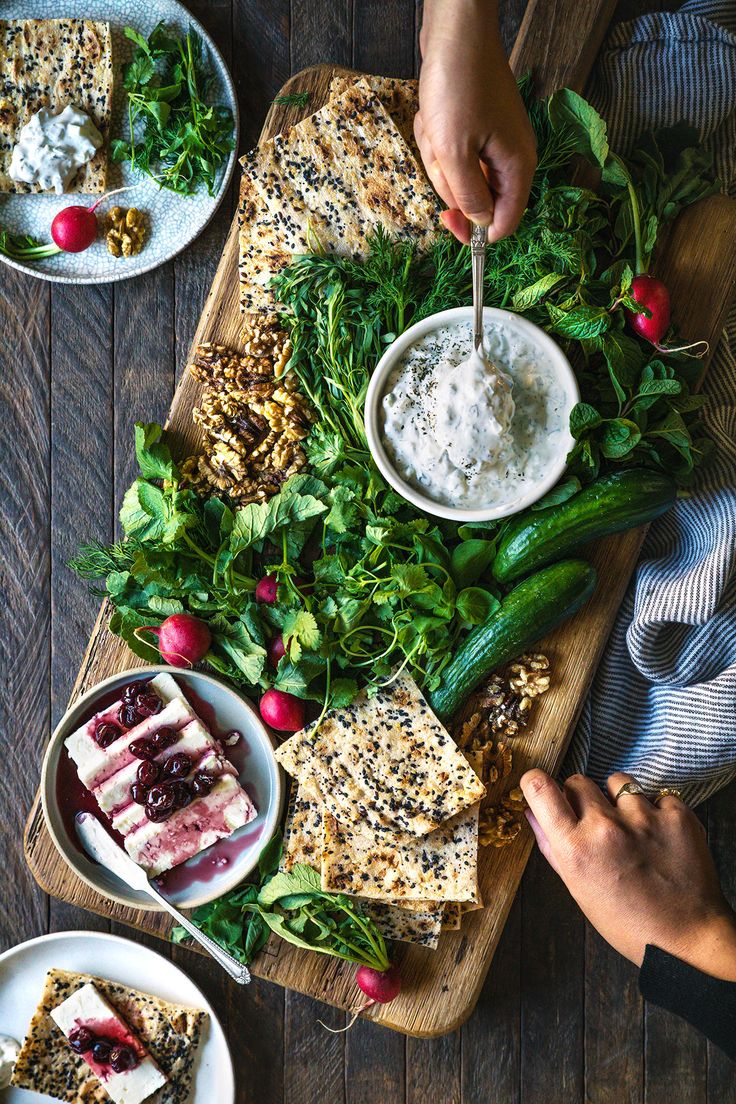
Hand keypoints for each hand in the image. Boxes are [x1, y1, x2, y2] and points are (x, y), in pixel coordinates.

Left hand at [416, 0, 536, 243]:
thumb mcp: (453, 150)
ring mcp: (493, 140)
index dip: (476, 231)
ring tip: (435, 123)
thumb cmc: (457, 84)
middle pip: (476, 198)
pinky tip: (433, 114)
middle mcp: (511, 156)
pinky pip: (450, 151)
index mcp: (517, 166)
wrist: (455, 30)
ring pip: (458, 174)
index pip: (505, 222)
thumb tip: (479, 224)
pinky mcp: (476, 126)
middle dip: (448, 177)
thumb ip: (467, 195)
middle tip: (440, 147)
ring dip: (437, 155)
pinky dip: (436, 138)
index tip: (449, 222)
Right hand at [520, 769, 735, 980]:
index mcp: (575, 848)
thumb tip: (531, 812)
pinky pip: (657, 795)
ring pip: (617, 781)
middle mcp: (604, 827)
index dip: (537, 782)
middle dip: (581, 797)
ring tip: (632, 827)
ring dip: (619, 799)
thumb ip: (552, 847)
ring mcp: (643, 818)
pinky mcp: (677, 815)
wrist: (687, 940)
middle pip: (578, 781)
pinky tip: (660, 837)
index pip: (540, 788)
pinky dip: (657, 811)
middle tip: (596, 822)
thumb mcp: (579, 890)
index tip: (542, 787)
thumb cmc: (627, 923)